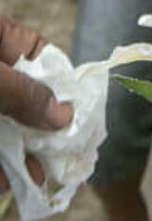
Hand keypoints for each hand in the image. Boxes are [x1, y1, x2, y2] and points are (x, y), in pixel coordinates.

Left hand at [0, 13, 72, 193]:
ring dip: (16, 154)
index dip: (60, 87)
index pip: (41, 58)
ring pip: (5, 125)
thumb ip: (25, 93)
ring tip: (31, 180)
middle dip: (39, 131)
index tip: (75, 117)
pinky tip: (3, 182)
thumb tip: (65, 114)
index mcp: (1, 37)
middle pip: (24, 98)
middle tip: (58, 159)